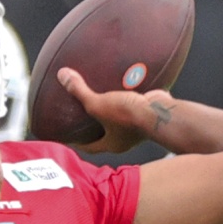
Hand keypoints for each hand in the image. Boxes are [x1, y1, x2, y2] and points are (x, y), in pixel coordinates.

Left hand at [57, 69, 177, 152]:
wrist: (160, 111)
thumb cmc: (128, 115)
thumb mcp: (98, 104)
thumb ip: (80, 92)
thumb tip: (62, 75)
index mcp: (111, 144)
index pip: (89, 147)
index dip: (77, 142)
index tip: (69, 136)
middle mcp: (124, 139)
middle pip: (105, 134)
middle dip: (95, 127)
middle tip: (83, 117)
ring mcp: (137, 127)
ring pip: (120, 120)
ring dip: (112, 111)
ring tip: (103, 98)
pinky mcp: (147, 113)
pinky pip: (134, 106)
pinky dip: (128, 98)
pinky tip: (122, 85)